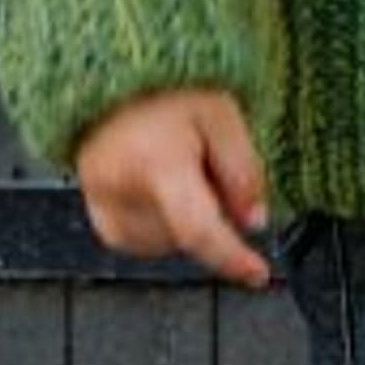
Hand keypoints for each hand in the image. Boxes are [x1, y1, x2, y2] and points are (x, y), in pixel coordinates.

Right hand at [74, 87, 273, 286]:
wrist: (110, 90)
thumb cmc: (165, 95)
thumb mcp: (222, 114)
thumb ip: (243, 169)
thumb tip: (254, 223)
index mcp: (153, 165)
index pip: (196, 230)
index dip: (230, 257)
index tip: (258, 275)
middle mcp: (120, 195)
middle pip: (194, 234)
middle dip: (214, 210)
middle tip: (205, 165)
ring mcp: (108, 214)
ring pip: (178, 242)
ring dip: (192, 215)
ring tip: (177, 168)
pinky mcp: (107, 228)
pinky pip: (158, 242)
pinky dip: (172, 220)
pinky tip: (163, 185)